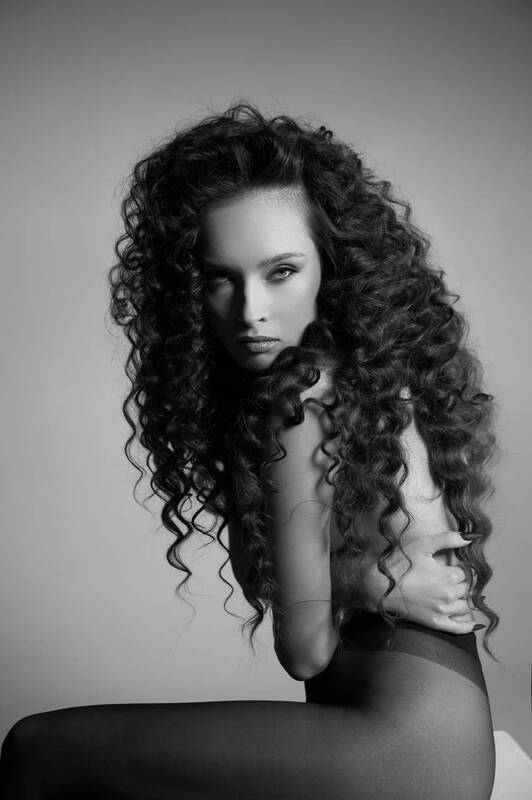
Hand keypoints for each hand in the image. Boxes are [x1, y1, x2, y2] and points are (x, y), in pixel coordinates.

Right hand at [359, 531, 477, 633]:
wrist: (379, 586)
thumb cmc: (399, 564)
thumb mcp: (422, 545)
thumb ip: (447, 539)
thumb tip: (470, 538)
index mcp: (449, 575)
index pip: (466, 572)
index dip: (458, 568)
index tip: (449, 567)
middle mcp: (450, 595)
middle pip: (466, 588)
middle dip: (461, 583)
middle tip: (447, 578)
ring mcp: (443, 611)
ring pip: (465, 606)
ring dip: (463, 599)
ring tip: (453, 594)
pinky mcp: (436, 623)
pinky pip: (459, 628)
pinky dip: (467, 625)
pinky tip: (471, 622)